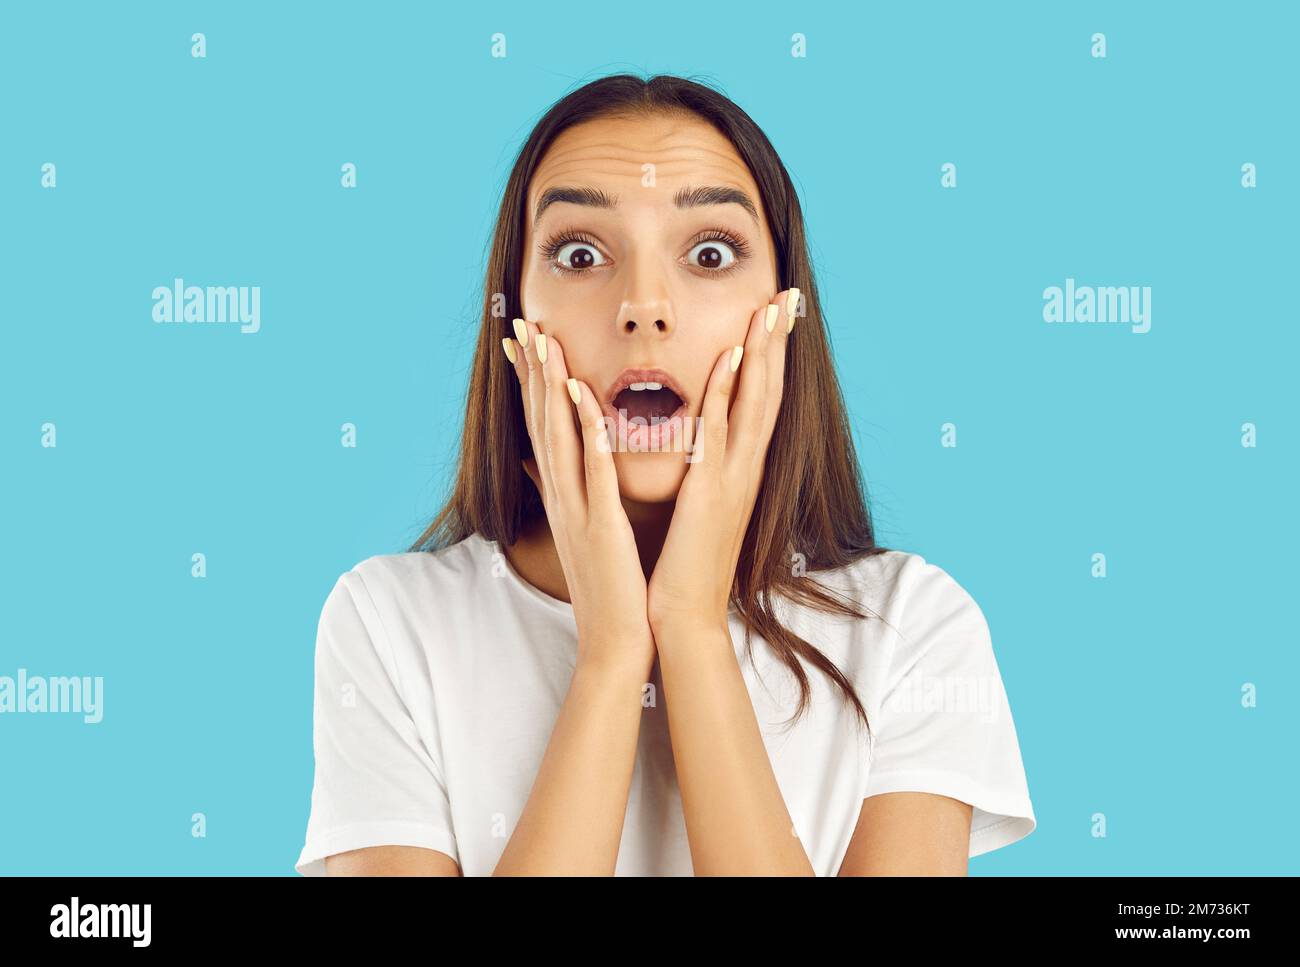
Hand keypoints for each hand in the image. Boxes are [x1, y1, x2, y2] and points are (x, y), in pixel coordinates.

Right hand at [504, 318, 656, 679]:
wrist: (615, 641)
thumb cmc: (608, 588)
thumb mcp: (582, 534)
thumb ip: (567, 497)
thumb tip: (546, 469)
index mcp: (561, 498)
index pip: (541, 430)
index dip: (531, 385)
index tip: (523, 342)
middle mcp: (561, 497)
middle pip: (540, 424)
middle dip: (532, 372)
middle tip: (523, 324)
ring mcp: (576, 509)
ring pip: (558, 437)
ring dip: (550, 387)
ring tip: (545, 341)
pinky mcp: (601, 524)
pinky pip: (592, 469)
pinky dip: (586, 429)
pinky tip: (582, 394)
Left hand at [646, 288, 798, 634]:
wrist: (682, 616)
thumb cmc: (682, 566)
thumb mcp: (694, 509)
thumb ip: (699, 473)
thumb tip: (695, 446)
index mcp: (739, 471)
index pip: (759, 402)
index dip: (769, 358)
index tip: (773, 316)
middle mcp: (745, 469)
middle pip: (769, 392)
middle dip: (778, 342)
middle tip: (787, 295)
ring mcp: (733, 479)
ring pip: (755, 403)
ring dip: (763, 353)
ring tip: (771, 308)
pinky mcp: (710, 492)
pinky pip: (720, 432)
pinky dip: (727, 392)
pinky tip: (730, 356)